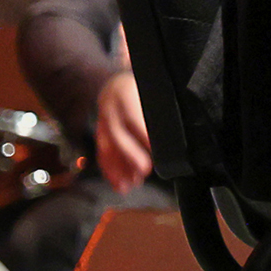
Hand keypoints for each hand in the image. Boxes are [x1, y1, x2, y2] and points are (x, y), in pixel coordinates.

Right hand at [94, 71, 154, 191]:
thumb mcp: (150, 92)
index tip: (156, 150)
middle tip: (144, 172)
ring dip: (118, 168)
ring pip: (108, 147)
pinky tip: (118, 183)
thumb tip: (171, 134)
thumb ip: (158, 110)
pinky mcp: (100, 134)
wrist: (115, 85)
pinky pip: (102, 153)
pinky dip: (109, 169)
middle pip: (118, 135)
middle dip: (130, 156)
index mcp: (126, 96)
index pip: (134, 117)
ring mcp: (103, 123)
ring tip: (129, 185)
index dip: (144, 135)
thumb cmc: (140, 91)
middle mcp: (111, 110)